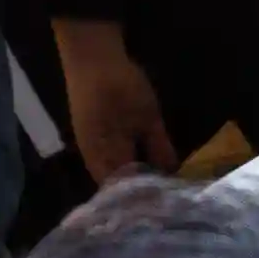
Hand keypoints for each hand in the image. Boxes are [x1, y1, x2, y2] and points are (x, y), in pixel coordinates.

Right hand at [51, 19, 174, 186]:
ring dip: (129, 180)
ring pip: (109, 174)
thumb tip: (170, 174)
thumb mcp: (147, 116)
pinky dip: (122, 166)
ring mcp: (88, 146)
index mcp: (104, 156)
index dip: (144, 199)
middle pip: (114, 186)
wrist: (91, 54)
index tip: (166, 203)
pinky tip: (139, 163)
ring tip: (155, 184)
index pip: (124, 191)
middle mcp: (92, 157)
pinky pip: (106, 160)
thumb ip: (159, 146)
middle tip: (164, 196)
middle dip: (137, 193)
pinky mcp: (90, 135)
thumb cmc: (120, 85)